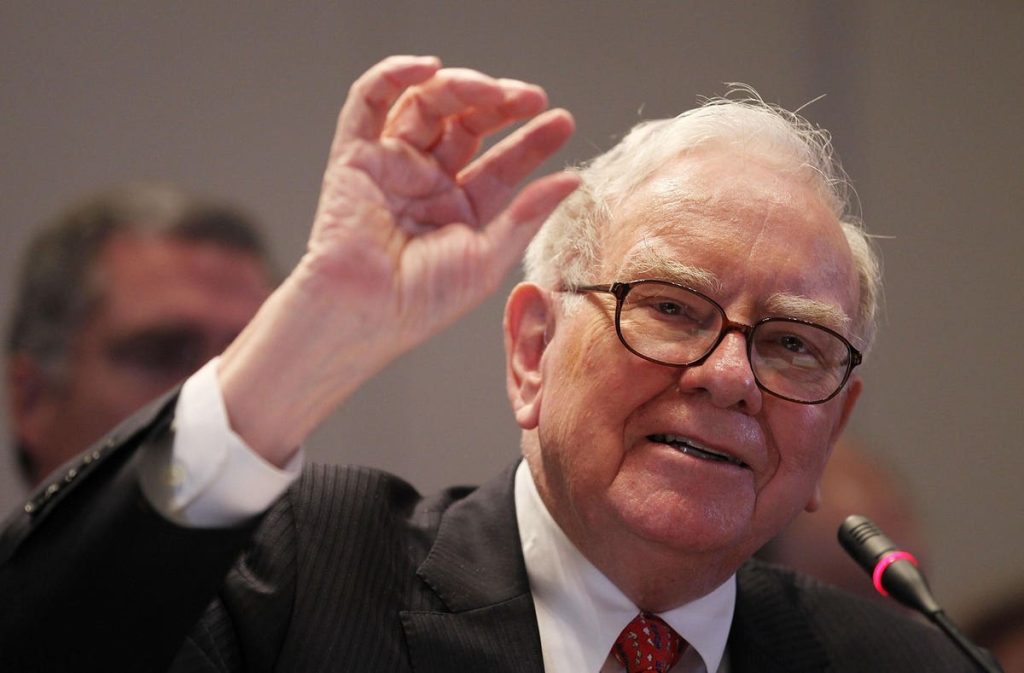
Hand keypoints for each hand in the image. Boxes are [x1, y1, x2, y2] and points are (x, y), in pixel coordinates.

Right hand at [219, 56, 577, 462]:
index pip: (502, 163)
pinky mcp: (355, 156)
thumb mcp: (489, 258)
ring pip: (427, 105)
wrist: (364, 314)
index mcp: (461, 209)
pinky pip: (368, 102)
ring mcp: (392, 165)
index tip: (562, 122)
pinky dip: (394, 75)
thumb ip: (527, 214)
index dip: (532, 141)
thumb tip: (572, 180)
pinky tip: (428, 67)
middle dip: (501, 106)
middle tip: (532, 98)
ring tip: (494, 92)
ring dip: (461, 88)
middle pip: (467, 124)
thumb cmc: (421, 301)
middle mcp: (428, 183)